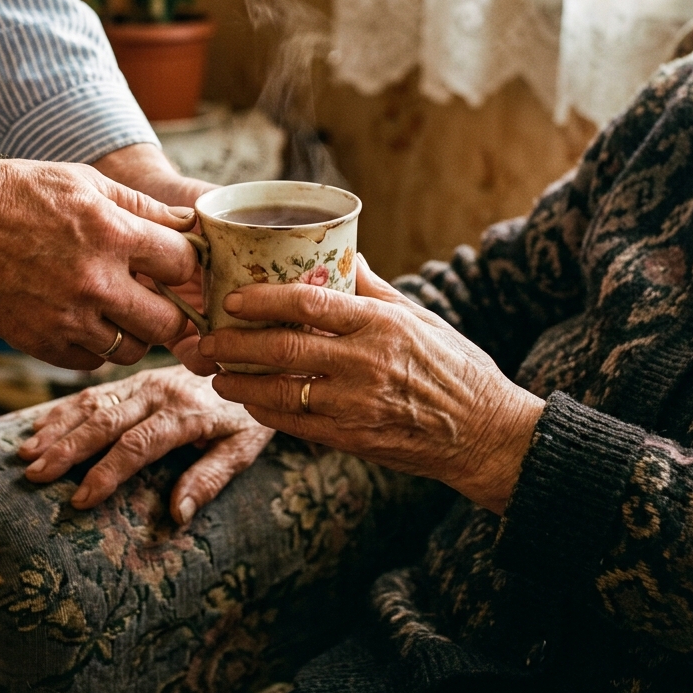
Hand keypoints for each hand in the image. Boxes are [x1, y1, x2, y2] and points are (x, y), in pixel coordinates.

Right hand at [0, 103, 200, 369]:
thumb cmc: (20, 192)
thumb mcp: (86, 183)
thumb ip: (143, 207)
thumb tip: (189, 224)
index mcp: (112, 234)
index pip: (183, 265)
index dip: (186, 266)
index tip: (177, 267)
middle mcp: (94, 281)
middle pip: (168, 322)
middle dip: (171, 313)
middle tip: (158, 301)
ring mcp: (65, 317)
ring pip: (131, 349)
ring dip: (133, 334)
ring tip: (119, 312)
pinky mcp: (38, 341)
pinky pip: (91, 363)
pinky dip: (96, 348)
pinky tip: (87, 323)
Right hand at [17, 365, 273, 522]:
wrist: (253, 362)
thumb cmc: (249, 413)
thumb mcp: (245, 446)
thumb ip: (211, 477)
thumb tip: (178, 514)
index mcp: (186, 412)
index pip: (138, 445)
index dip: (108, 472)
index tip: (80, 499)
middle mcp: (159, 392)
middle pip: (106, 421)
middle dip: (68, 449)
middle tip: (34, 475)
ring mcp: (145, 381)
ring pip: (94, 403)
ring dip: (58, 428)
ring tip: (26, 453)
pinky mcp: (137, 377)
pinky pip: (95, 391)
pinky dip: (65, 410)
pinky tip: (39, 427)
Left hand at [199, 255, 544, 514]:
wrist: (486, 434)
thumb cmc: (456, 369)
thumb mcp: (421, 318)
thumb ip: (374, 289)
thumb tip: (344, 254)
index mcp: (380, 324)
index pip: (307, 303)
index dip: (262, 299)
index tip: (232, 297)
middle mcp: (364, 362)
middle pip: (282, 349)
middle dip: (234, 344)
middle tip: (206, 339)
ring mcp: (356, 404)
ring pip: (280, 391)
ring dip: (240, 383)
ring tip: (217, 374)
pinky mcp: (352, 438)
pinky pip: (295, 424)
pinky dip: (266, 411)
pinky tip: (251, 402)